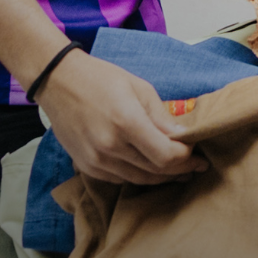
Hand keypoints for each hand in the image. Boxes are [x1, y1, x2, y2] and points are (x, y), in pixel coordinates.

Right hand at [36, 50, 207, 183]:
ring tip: (180, 171)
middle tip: (197, 165)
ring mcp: (96, 160)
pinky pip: (121, 179)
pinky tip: (152, 169)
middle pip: (156, 171)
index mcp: (126, 122)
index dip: (187, 158)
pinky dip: (140, 176)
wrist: (59, 82)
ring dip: (162, 177)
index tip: (199, 154)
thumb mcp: (139, 88)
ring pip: (139, 179)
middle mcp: (110, 147)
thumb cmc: (101, 78)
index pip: (166, 155)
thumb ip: (161, 117)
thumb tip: (183, 137)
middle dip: (180, 170)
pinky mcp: (88, 167)